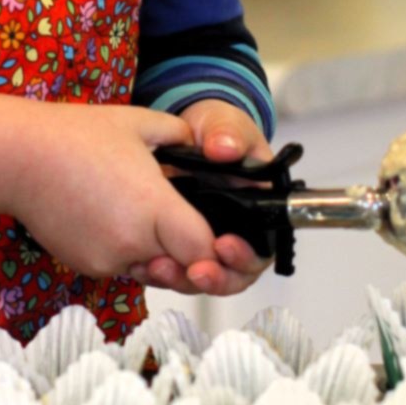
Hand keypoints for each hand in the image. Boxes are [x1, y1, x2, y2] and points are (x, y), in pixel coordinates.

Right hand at [0, 88, 224, 284]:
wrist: (17, 157)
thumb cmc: (76, 135)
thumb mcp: (141, 123)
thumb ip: (183, 136)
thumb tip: (207, 144)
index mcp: (153, 209)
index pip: (205, 251)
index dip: (219, 250)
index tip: (224, 238)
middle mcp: (133, 243)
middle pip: (184, 271)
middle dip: (196, 260)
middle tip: (198, 237)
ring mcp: (107, 260)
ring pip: (153, 272)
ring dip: (162, 256)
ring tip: (154, 220)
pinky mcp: (87, 266)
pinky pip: (123, 268)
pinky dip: (130, 253)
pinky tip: (119, 220)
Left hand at [128, 98, 275, 298]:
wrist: (183, 135)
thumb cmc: (215, 130)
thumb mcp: (224, 125)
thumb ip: (228, 133)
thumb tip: (224, 148)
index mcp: (260, 207)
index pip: (263, 246)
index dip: (246, 256)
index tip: (223, 246)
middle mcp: (238, 231)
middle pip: (235, 272)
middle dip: (216, 278)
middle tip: (195, 271)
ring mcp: (208, 241)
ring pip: (203, 277)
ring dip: (183, 279)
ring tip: (159, 268)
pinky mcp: (181, 246)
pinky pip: (174, 270)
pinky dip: (159, 273)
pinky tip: (142, 266)